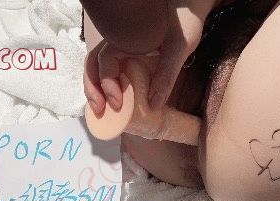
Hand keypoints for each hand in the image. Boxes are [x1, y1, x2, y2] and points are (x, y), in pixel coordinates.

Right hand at [83, 0, 213, 113]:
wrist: (187, 11)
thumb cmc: (182, 24)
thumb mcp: (178, 47)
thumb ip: (166, 74)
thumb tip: (153, 105)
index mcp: (125, 37)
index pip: (104, 59)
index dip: (106, 82)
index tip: (117, 102)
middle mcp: (117, 42)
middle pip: (93, 64)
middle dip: (92, 88)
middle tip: (99, 110)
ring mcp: (121, 49)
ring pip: (97, 67)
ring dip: (95, 89)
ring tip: (100, 110)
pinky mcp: (127, 57)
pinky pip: (110, 70)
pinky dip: (106, 87)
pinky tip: (113, 102)